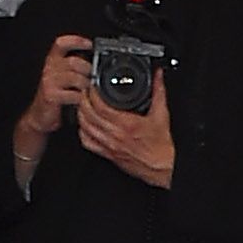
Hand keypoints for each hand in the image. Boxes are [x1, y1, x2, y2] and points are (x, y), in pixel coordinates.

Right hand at [15, 34, 93, 168]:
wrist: (40, 116)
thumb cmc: (55, 96)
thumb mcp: (63, 78)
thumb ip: (75, 68)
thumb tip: (96, 63)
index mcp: (52, 61)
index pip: (61, 43)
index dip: (76, 41)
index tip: (89, 44)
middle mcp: (49, 68)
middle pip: (73, 61)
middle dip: (88, 70)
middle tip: (94, 78)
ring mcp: (49, 82)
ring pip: (75, 78)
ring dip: (87, 85)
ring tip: (90, 90)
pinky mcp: (51, 96)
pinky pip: (73, 94)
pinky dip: (82, 98)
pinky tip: (83, 101)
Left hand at [77, 58, 176, 188]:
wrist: (162, 166)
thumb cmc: (162, 146)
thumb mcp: (162, 114)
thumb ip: (159, 92)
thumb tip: (158, 76)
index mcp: (127, 124)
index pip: (100, 106)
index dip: (93, 93)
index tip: (93, 86)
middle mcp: (115, 135)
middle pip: (88, 115)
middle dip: (83, 101)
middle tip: (84, 92)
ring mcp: (110, 146)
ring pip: (85, 129)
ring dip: (81, 116)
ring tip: (83, 106)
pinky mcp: (108, 155)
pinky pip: (88, 144)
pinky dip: (83, 133)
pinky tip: (85, 126)